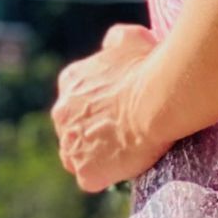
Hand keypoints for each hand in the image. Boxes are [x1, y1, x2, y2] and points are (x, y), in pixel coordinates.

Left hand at [53, 23, 173, 193]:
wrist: (155, 99)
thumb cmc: (146, 67)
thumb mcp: (130, 38)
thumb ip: (115, 41)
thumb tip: (111, 44)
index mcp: (70, 81)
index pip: (77, 99)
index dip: (98, 106)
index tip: (118, 109)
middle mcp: (62, 114)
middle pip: (73, 129)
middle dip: (92, 132)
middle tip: (123, 132)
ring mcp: (71, 146)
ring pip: (78, 157)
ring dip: (96, 156)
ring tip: (125, 153)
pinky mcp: (87, 173)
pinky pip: (92, 179)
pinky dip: (107, 175)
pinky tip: (126, 166)